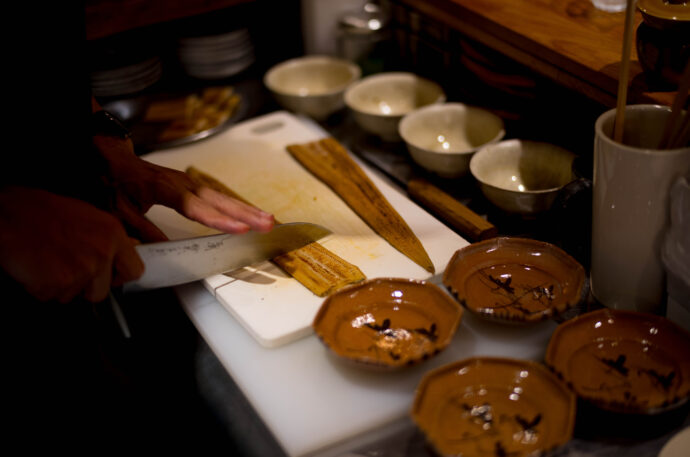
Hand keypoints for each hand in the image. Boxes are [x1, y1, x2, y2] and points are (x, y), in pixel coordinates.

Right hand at [0, 186, 143, 302]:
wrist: (8, 215)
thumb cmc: (41, 212)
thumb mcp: (87, 216)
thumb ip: (109, 238)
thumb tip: (129, 249)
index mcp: (112, 234)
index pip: (135, 270)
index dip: (120, 276)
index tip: (112, 276)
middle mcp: (102, 253)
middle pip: (102, 292)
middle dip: (85, 286)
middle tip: (67, 268)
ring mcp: (81, 270)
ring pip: (73, 295)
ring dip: (60, 285)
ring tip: (48, 260)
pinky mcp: (58, 284)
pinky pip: (51, 296)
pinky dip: (40, 287)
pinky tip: (36, 266)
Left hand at [93, 135, 274, 241]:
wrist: (112, 160)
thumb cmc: (116, 184)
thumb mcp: (121, 212)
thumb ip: (143, 233)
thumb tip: (162, 253)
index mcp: (166, 189)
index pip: (198, 208)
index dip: (220, 220)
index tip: (241, 230)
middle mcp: (184, 184)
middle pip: (220, 200)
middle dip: (247, 214)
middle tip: (268, 225)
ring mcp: (191, 183)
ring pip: (224, 197)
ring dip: (248, 209)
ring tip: (270, 220)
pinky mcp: (194, 185)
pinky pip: (219, 196)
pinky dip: (238, 204)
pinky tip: (252, 213)